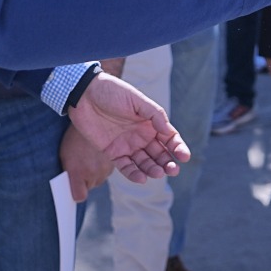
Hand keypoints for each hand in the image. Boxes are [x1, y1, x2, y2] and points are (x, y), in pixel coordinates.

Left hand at [58, 124, 114, 201]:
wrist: (91, 117)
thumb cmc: (74, 137)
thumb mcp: (65, 155)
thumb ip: (69, 173)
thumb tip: (69, 185)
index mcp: (77, 173)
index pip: (79, 195)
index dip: (77, 192)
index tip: (75, 189)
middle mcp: (93, 174)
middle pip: (90, 186)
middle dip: (86, 180)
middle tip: (83, 166)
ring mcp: (105, 168)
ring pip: (99, 178)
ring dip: (96, 172)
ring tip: (90, 158)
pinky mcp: (114, 162)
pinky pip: (107, 170)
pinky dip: (104, 165)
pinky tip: (98, 155)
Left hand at [69, 72, 188, 183]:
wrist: (85, 95)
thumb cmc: (113, 92)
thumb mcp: (137, 100)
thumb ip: (155, 115)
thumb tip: (169, 132)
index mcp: (151, 123)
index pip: (170, 138)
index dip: (179, 148)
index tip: (184, 157)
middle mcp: (142, 136)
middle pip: (159, 154)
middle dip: (168, 163)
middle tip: (173, 170)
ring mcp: (128, 145)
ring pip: (144, 163)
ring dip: (153, 169)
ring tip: (158, 173)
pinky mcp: (113, 152)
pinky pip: (126, 167)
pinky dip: (134, 174)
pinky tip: (142, 178)